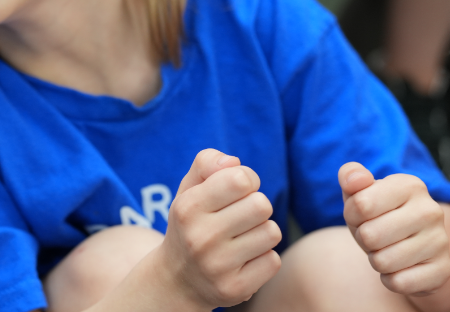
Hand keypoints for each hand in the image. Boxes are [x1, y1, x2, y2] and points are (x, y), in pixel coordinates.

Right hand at [156, 149, 281, 308]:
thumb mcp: (188, 189)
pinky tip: (244, 260)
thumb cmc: (191, 224)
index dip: (247, 179)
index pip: (240, 179)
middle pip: (261, 205)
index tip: (238, 189)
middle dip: (256, 206)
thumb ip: (206, 163)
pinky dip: (263, 258)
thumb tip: (233, 162)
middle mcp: (201, 237)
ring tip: (242, 238)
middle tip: (241, 216)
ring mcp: (218, 265)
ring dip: (262, 232)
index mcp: (188, 207)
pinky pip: (273, 261)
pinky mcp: (236, 288)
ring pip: (271, 232)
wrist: (177, 280)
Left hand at [340, 163, 449, 296]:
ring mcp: (441, 241)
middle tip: (375, 236)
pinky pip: (399, 283)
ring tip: (387, 250)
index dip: (352, 214)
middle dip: (364, 239)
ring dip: (376, 259)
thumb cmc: (378, 215)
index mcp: (410, 185)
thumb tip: (353, 178)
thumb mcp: (359, 193)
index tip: (363, 214)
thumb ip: (350, 177)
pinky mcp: (443, 270)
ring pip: (382, 261)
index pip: (361, 204)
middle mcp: (431, 211)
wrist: (411, 247)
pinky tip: (399, 268)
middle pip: (370, 235)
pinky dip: (390, 279)